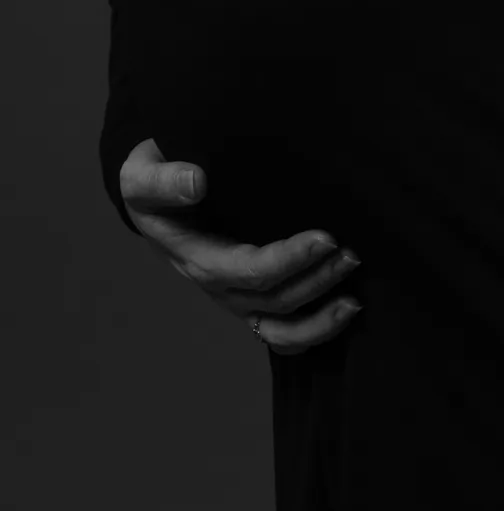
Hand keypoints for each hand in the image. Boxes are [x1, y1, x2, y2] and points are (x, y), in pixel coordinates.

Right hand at [120, 138, 360, 355]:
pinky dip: (313, 333)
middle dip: (316, 281)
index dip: (289, 260)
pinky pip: (281, 334)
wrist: (154, 194)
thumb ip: (163, 179)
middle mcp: (219, 286)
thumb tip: (196, 182)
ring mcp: (236, 297)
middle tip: (353, 254)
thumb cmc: (153, 181)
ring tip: (354, 299)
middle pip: (272, 300)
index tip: (326, 238)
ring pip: (279, 331)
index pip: (247, 270)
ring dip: (319, 320)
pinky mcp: (251, 298)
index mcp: (197, 257)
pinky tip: (343, 314)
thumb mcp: (141, 175)